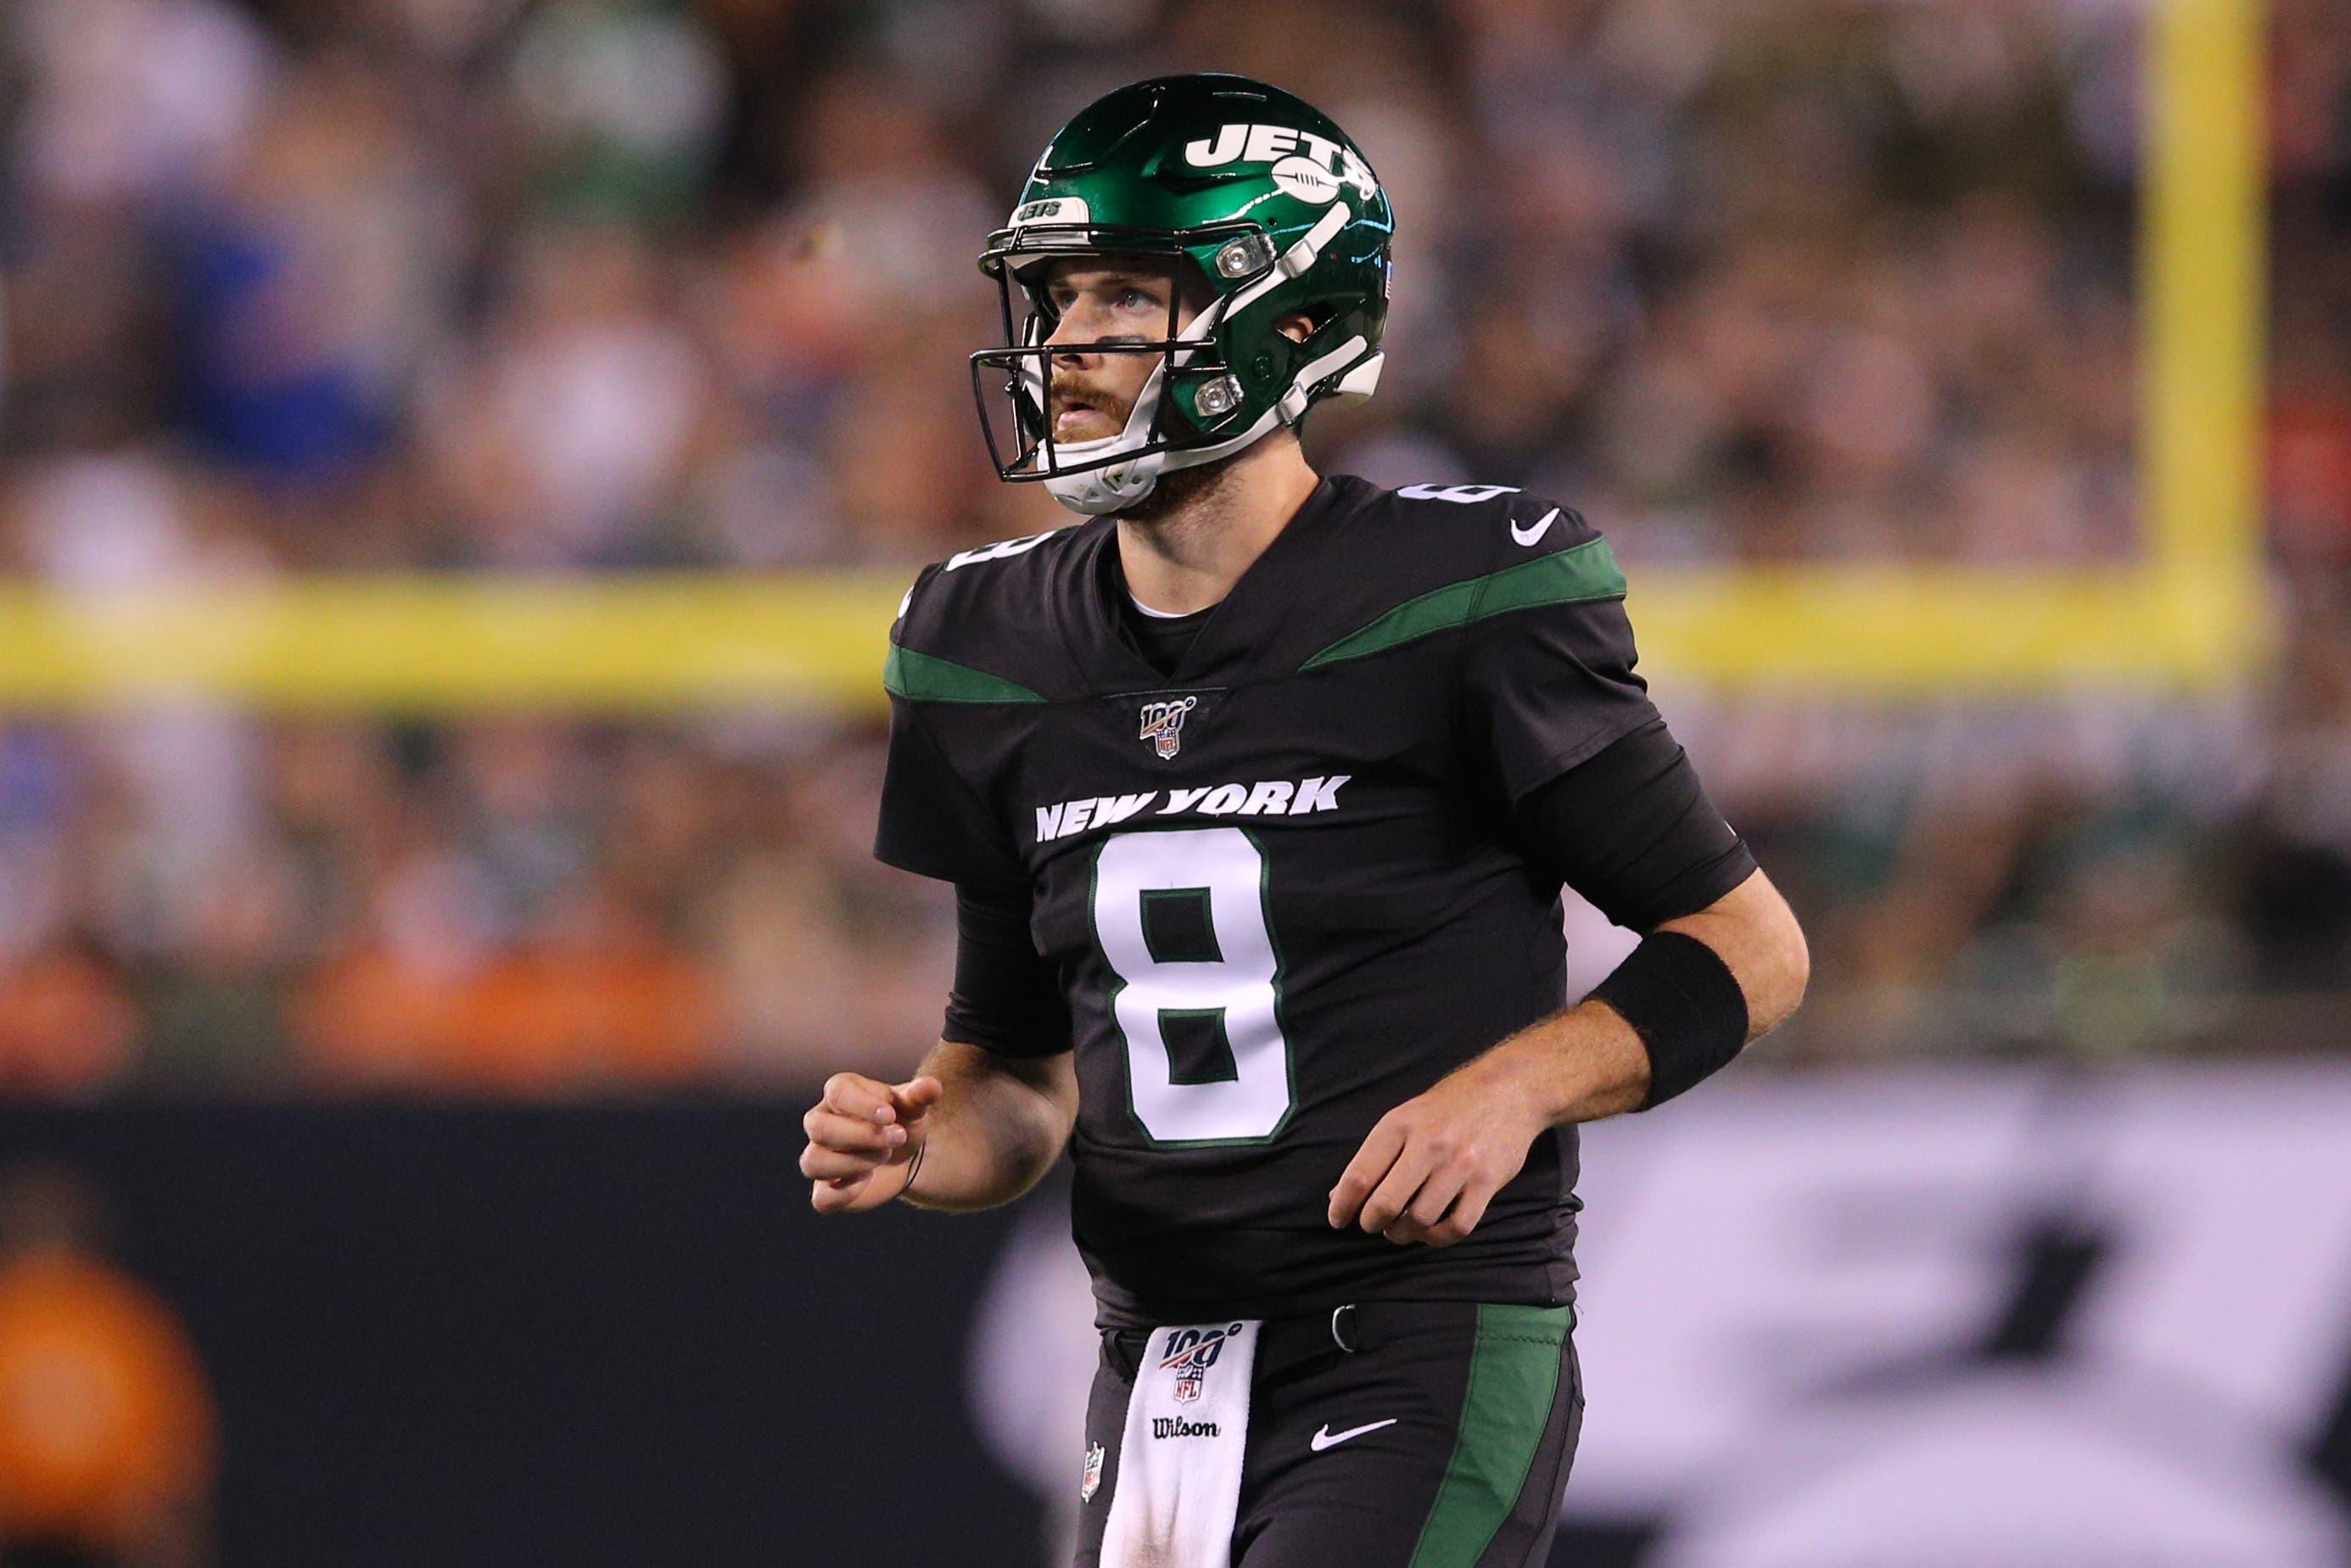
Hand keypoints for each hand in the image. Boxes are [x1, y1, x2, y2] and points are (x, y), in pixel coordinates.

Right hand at [800, 1072, 942, 1213]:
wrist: (905, 1154)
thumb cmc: (902, 1120)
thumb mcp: (912, 1107)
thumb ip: (919, 1096)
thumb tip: (932, 1086)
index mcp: (840, 1093)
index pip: (837, 1093)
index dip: (862, 1106)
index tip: (890, 1116)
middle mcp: (821, 1122)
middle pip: (819, 1128)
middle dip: (862, 1136)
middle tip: (897, 1137)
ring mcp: (820, 1156)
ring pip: (813, 1162)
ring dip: (853, 1163)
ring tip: (883, 1156)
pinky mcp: (827, 1189)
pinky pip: (821, 1198)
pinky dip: (845, 1194)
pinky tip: (867, 1181)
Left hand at [1327, 1053, 1550, 1246]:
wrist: (1508, 1089)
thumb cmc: (1448, 1107)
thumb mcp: (1405, 1117)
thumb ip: (1375, 1156)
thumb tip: (1338, 1196)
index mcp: (1400, 1125)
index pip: (1359, 1176)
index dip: (1342, 1205)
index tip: (1337, 1219)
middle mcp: (1429, 1144)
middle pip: (1386, 1204)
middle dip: (1371, 1223)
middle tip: (1372, 1224)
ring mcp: (1460, 1164)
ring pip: (1420, 1220)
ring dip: (1403, 1233)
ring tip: (1400, 1228)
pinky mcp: (1487, 1182)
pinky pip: (1457, 1227)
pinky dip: (1438, 1238)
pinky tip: (1431, 1231)